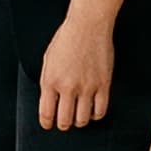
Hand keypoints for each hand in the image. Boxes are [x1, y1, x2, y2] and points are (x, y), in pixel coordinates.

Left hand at [36, 15, 115, 130]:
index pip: (46, 113)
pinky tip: (92, 111)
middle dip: (63, 125)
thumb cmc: (66, 39)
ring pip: (82, 119)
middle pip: (65, 121)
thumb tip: (49, 101)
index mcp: (50, 81)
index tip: (48, 125)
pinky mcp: (103, 84)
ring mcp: (87, 87)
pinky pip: (100, 110)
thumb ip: (47, 82)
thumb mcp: (48, 60)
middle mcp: (68, 87)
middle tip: (64, 123)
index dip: (47, 123)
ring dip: (79, 121)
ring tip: (78, 116)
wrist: (87, 25)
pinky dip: (95, 115)